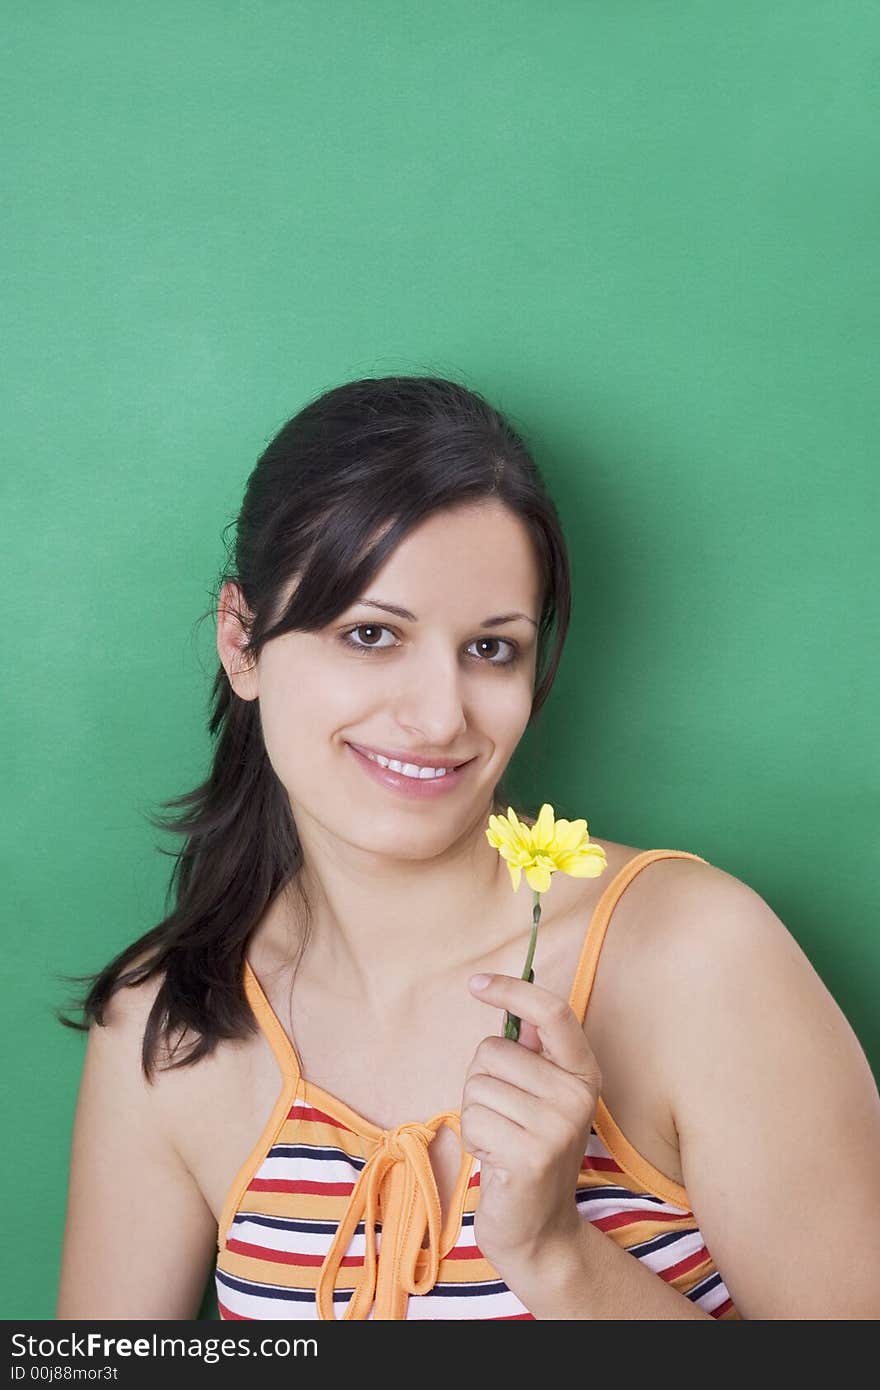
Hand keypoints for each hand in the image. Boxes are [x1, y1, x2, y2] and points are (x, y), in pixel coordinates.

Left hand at [461, 972, 601, 1277]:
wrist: (538, 1230)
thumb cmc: (527, 1151)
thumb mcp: (540, 1097)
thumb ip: (532, 1054)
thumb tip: (510, 1006)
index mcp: (584, 1071)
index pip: (553, 1012)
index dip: (513, 990)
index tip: (476, 983)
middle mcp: (578, 1094)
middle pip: (493, 1050)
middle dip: (481, 1079)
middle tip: (504, 1116)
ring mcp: (558, 1125)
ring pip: (477, 1085)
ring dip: (476, 1114)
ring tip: (501, 1140)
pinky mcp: (531, 1154)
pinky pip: (473, 1118)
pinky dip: (474, 1139)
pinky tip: (496, 1160)